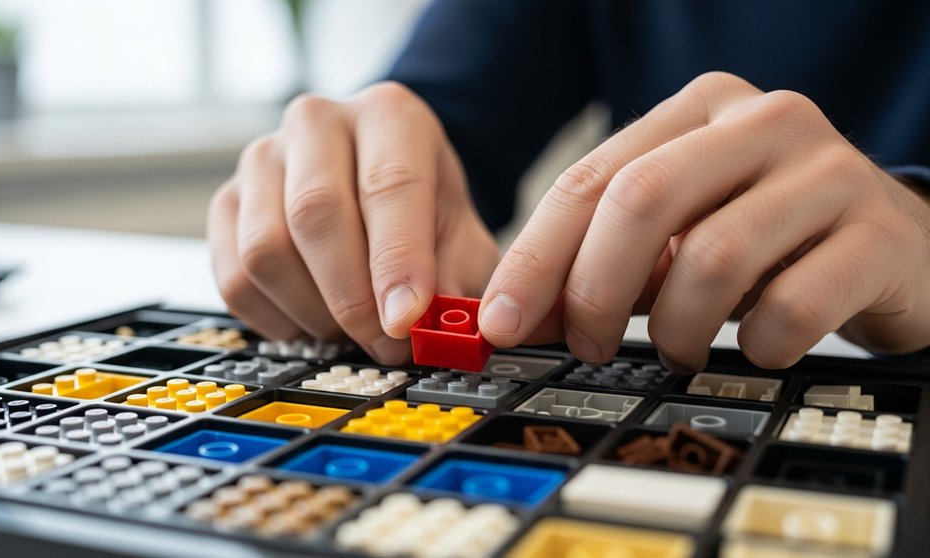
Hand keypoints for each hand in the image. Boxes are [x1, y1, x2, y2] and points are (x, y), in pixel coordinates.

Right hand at [209, 82, 496, 363]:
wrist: (384, 185)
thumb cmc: (424, 211)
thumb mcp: (461, 235)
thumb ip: (457, 277)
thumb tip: (432, 325)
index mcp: (389, 115)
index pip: (388, 184)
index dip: (396, 261)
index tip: (404, 320)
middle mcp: (317, 122)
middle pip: (315, 212)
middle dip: (351, 296)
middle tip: (383, 342)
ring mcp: (261, 159)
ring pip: (265, 249)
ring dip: (312, 311)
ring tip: (351, 329)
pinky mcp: (226, 202)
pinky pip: (234, 278)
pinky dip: (276, 319)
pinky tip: (313, 321)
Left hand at [480, 72, 929, 370]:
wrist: (899, 247)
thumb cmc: (770, 242)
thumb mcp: (680, 238)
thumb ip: (604, 265)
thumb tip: (518, 317)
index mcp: (698, 111)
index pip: (590, 180)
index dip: (536, 257)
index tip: (503, 321)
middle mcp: (763, 123)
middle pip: (641, 201)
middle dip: (594, 289)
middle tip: (588, 346)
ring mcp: (828, 172)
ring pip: (713, 255)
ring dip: (675, 327)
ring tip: (679, 350)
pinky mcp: (879, 234)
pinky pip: (793, 305)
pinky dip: (757, 343)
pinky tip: (757, 346)